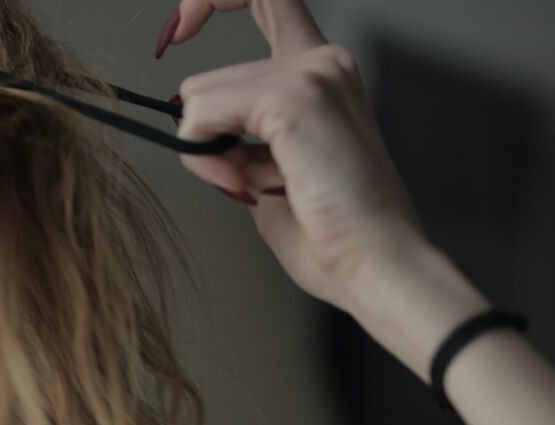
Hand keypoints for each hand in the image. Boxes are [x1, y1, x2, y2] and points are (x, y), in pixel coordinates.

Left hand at [162, 0, 429, 314]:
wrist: (375, 266)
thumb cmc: (331, 236)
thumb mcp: (271, 175)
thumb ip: (239, 142)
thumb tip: (193, 125)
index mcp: (323, 74)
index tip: (180, 28)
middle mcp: (323, 61)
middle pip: (211, 78)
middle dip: (201, 138)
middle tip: (232, 182)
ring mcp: (312, 73)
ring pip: (200, 96)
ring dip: (204, 153)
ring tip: (251, 188)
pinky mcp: (295, 97)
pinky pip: (203, 112)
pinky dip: (203, 158)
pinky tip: (244, 185)